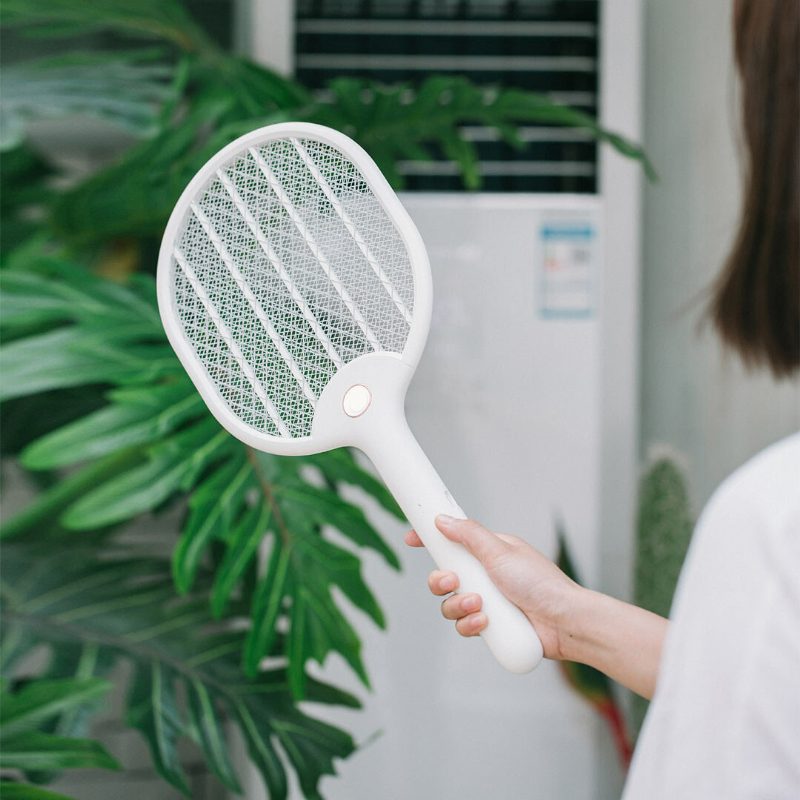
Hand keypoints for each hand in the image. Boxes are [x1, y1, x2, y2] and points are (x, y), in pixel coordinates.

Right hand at [404, 514, 582, 659]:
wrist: (563, 622)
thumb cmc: (540, 583)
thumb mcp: (501, 551)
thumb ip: (469, 535)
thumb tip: (443, 520)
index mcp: (488, 553)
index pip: (453, 543)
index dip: (430, 541)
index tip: (411, 538)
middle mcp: (485, 576)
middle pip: (444, 577)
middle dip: (441, 582)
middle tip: (453, 582)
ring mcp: (487, 602)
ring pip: (450, 604)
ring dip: (458, 606)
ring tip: (479, 606)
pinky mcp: (490, 627)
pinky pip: (464, 626)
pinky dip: (470, 625)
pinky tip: (485, 624)